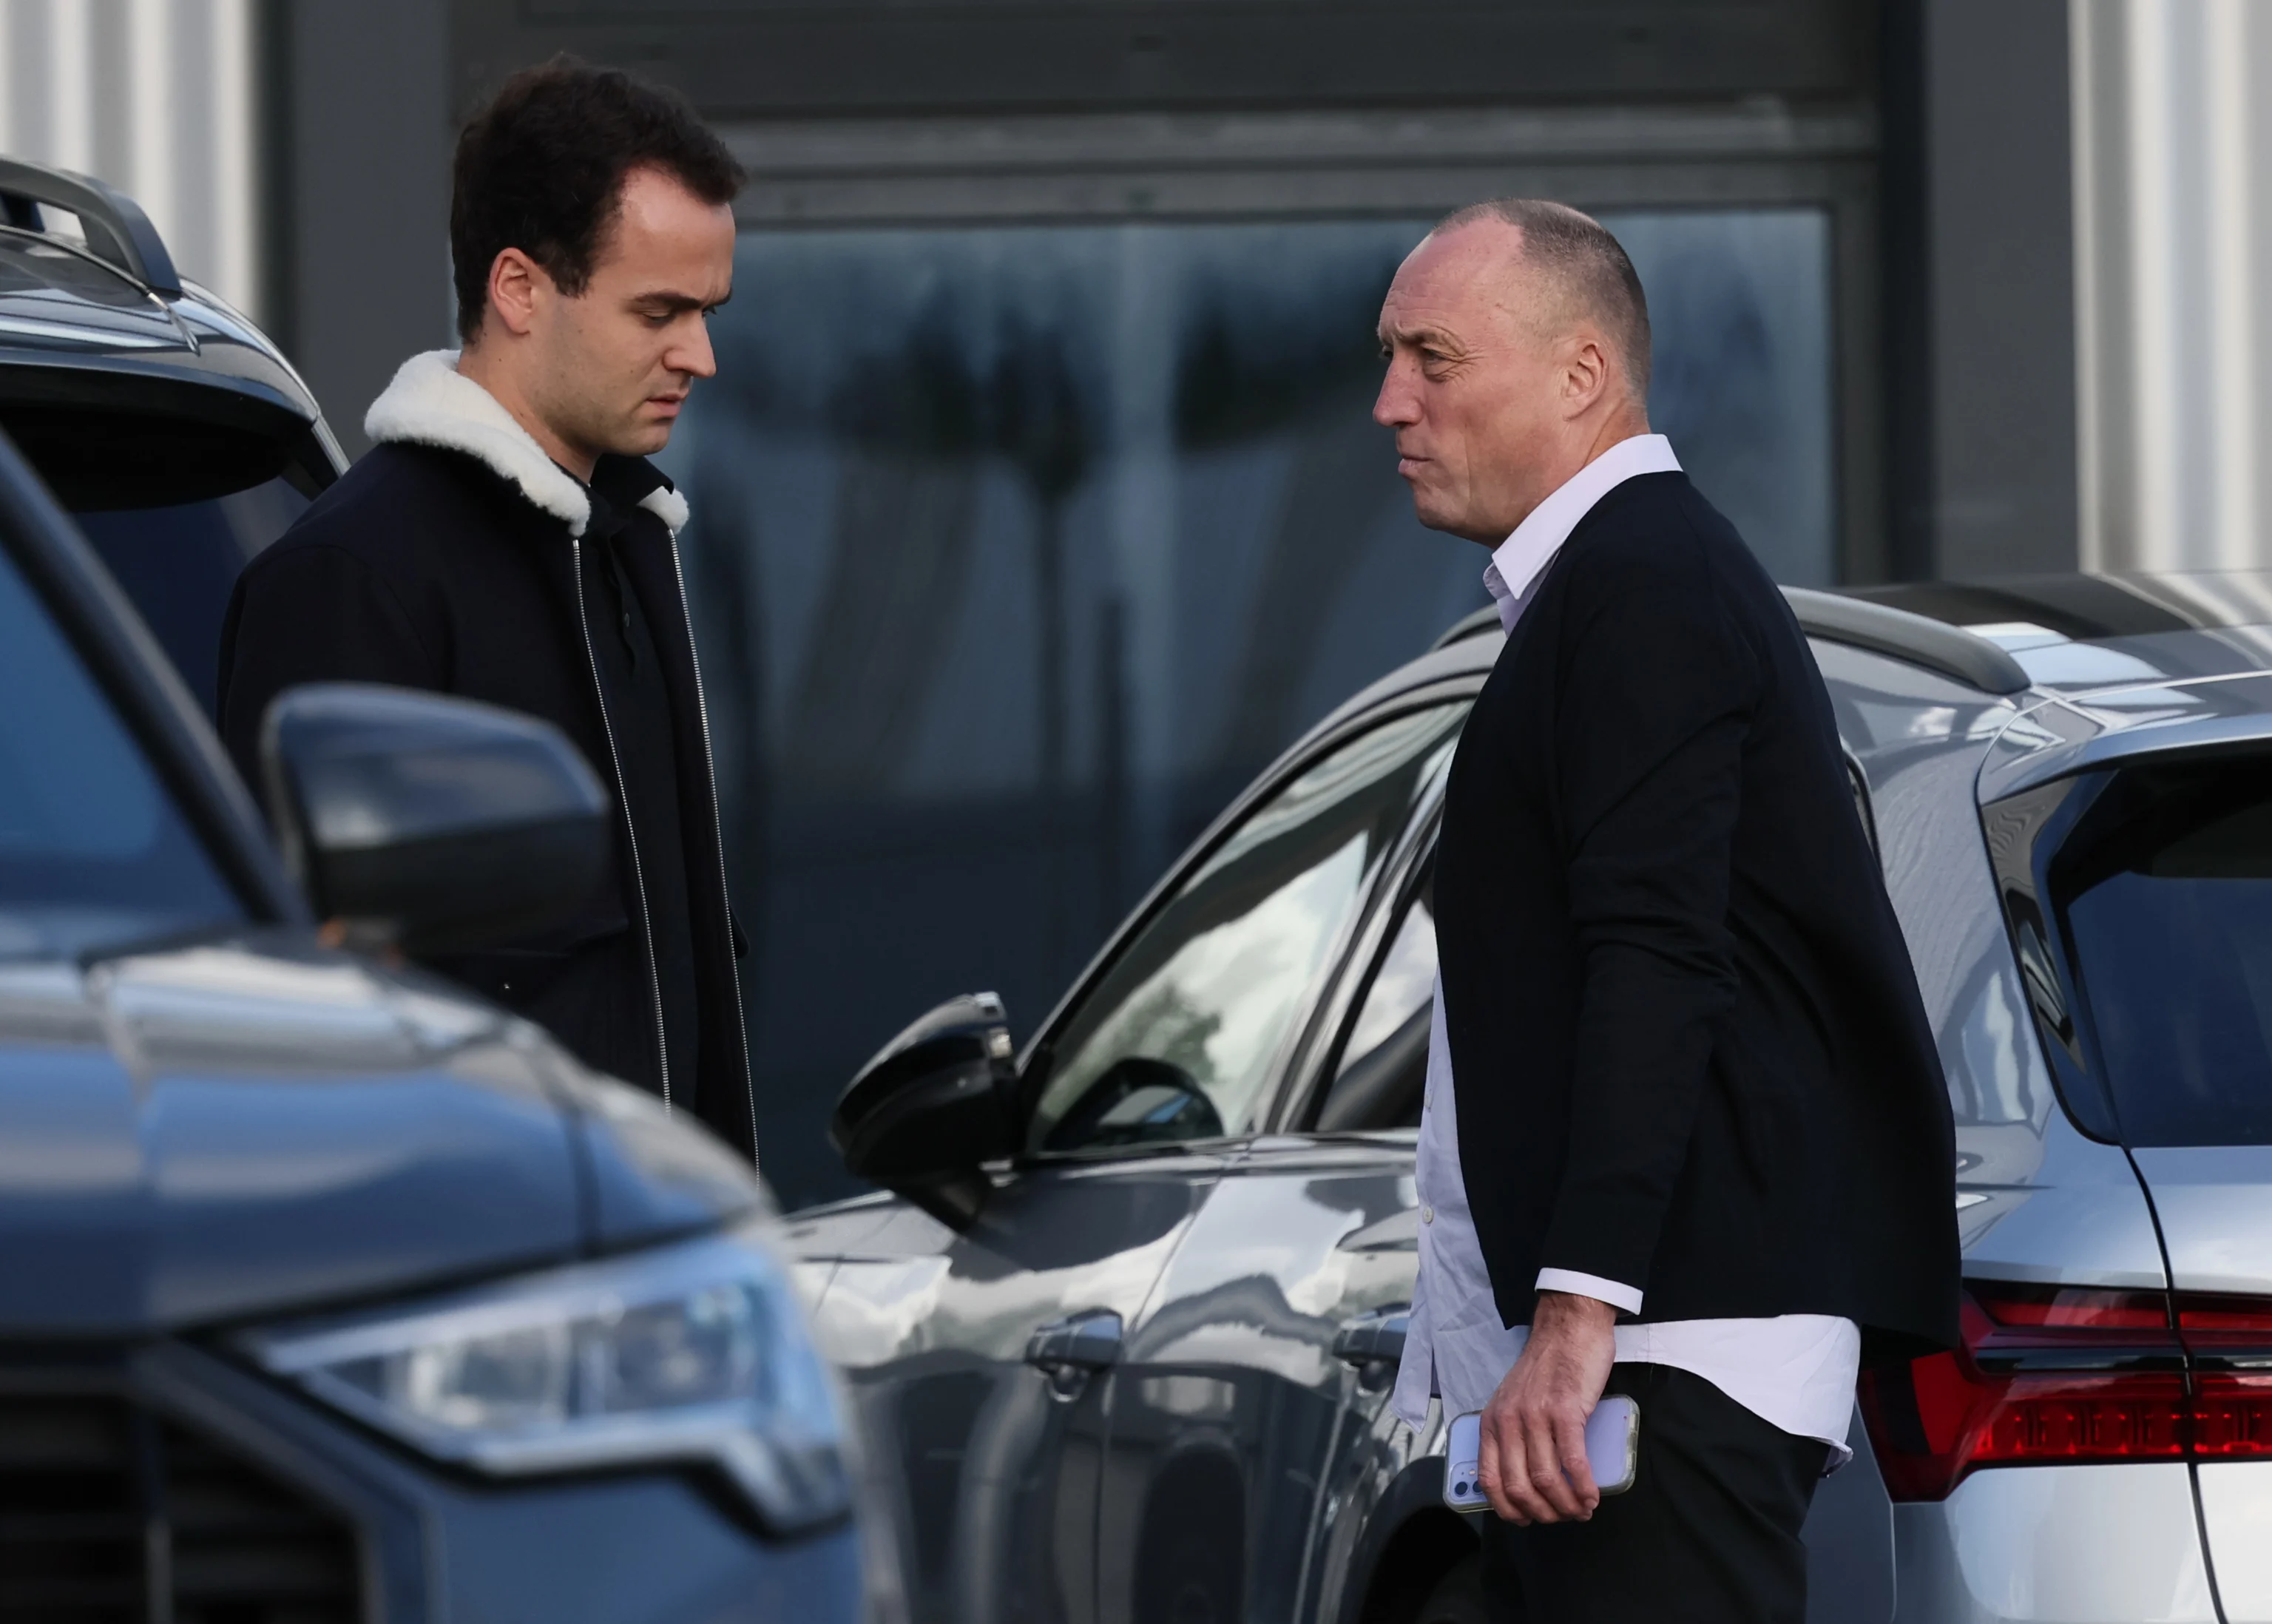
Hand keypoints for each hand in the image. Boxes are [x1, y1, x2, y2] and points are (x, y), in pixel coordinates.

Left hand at [1476, 1290, 1615, 1524]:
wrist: (1567, 1328)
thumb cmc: (1546, 1366)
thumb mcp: (1513, 1400)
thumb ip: (1512, 1433)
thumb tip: (1524, 1479)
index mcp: (1492, 1420)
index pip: (1489, 1479)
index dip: (1509, 1508)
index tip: (1527, 1518)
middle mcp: (1509, 1420)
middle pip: (1518, 1486)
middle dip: (1542, 1512)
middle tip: (1561, 1517)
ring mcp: (1536, 1415)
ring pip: (1545, 1479)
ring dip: (1566, 1504)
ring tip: (1581, 1509)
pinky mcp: (1566, 1410)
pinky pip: (1573, 1461)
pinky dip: (1583, 1486)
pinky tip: (1591, 1495)